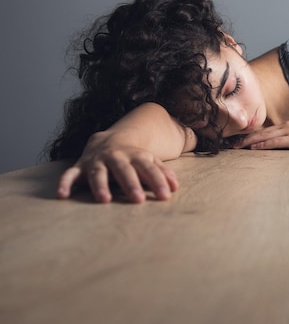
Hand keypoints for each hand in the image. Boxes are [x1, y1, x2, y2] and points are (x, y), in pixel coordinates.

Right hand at [56, 132, 178, 202]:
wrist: (106, 140)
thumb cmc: (132, 157)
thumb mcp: (148, 161)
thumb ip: (161, 173)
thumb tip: (175, 187)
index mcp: (135, 156)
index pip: (148, 169)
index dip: (157, 181)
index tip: (166, 196)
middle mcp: (115, 157)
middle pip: (124, 170)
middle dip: (131, 184)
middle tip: (139, 199)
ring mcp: (96, 161)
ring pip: (98, 173)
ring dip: (100, 186)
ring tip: (104, 200)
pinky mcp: (79, 166)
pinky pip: (70, 175)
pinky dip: (65, 183)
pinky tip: (62, 195)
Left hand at [236, 121, 288, 149]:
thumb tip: (284, 146)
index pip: (266, 130)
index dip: (251, 135)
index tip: (239, 141)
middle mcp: (287, 126)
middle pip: (261, 132)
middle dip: (245, 138)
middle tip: (231, 144)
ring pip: (265, 136)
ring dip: (249, 141)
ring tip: (237, 147)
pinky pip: (276, 142)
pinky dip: (263, 144)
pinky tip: (254, 148)